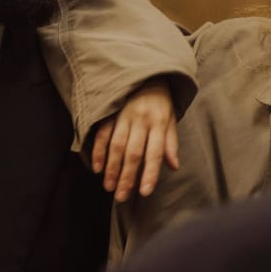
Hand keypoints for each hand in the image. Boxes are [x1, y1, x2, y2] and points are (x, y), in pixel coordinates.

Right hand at [88, 81, 178, 199]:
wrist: (144, 74)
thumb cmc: (160, 102)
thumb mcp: (171, 119)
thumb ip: (170, 143)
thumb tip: (173, 167)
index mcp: (159, 123)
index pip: (155, 152)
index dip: (150, 173)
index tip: (145, 192)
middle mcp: (142, 120)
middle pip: (134, 153)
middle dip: (127, 177)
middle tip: (121, 197)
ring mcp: (124, 115)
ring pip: (116, 146)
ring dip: (112, 168)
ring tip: (109, 187)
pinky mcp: (110, 112)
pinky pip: (102, 133)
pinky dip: (98, 151)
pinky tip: (96, 167)